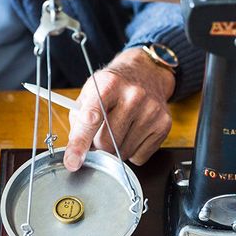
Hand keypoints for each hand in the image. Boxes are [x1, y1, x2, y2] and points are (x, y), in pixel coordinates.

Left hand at [63, 47, 174, 170]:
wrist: (146, 73)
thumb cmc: (114, 86)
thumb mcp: (89, 92)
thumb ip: (79, 120)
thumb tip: (76, 151)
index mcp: (109, 85)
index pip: (91, 119)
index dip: (79, 143)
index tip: (72, 162)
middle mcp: (133, 96)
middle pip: (106, 143)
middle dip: (98, 145)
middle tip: (100, 133)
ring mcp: (151, 111)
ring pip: (122, 153)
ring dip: (116, 148)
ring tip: (121, 128)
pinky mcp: (164, 125)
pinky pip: (139, 157)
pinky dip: (132, 151)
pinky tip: (134, 132)